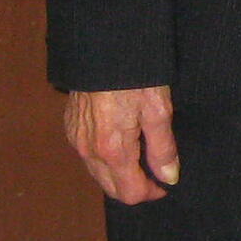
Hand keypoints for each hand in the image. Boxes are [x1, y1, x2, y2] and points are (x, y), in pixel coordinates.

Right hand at [64, 85, 177, 202]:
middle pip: (111, 189)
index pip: (129, 193)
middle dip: (134, 187)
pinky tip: (121, 142)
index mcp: (112, 150)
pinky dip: (105, 159)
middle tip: (155, 173)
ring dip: (119, 174)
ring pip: (98, 174)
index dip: (151, 193)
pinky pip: (88, 156)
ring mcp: (76, 139)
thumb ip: (163, 148)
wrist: (101, 47)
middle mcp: (89, 151)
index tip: (165, 183)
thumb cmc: (134, 75)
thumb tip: (169, 177)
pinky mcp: (71, 127)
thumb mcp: (158, 110)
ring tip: (140, 156)